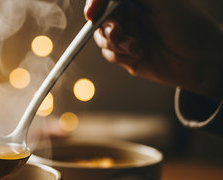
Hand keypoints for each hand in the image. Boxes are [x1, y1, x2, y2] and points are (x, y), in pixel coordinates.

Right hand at [85, 0, 222, 99]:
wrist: (200, 60)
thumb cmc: (188, 26)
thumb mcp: (161, 1)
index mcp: (137, 1)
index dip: (96, 3)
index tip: (92, 12)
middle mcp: (130, 16)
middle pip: (100, 19)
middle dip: (107, 26)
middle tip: (119, 33)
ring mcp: (127, 36)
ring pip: (101, 38)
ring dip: (115, 43)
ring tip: (135, 46)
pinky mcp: (126, 56)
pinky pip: (109, 54)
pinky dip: (121, 55)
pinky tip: (140, 54)